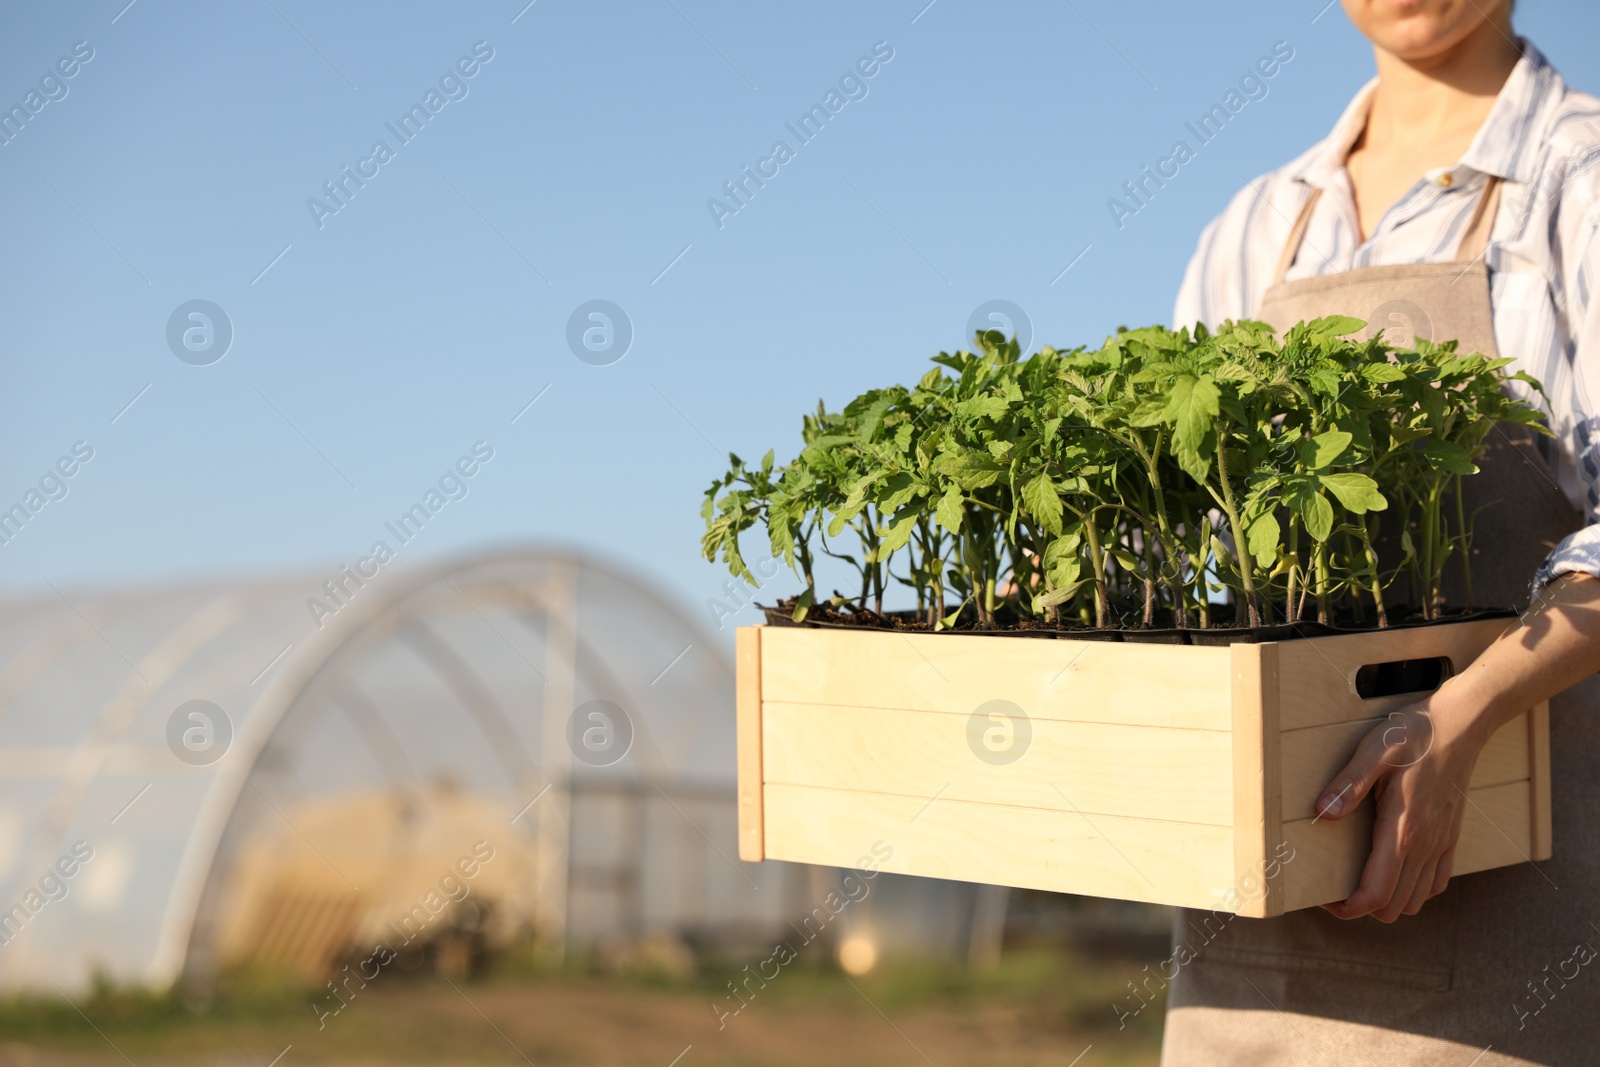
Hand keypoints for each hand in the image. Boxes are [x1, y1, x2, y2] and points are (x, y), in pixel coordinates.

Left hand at [1313, 693, 1486, 922]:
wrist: (1462, 724)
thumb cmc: (1415, 734)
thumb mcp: (1373, 750)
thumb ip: (1349, 784)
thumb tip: (1323, 812)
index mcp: (1403, 829)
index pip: (1376, 893)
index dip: (1348, 908)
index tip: (1325, 898)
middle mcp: (1425, 844)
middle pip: (1394, 906)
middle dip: (1361, 907)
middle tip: (1334, 887)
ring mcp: (1441, 843)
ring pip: (1417, 899)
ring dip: (1388, 900)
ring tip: (1360, 880)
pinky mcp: (1451, 836)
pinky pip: (1437, 882)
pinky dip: (1414, 889)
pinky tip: (1395, 870)